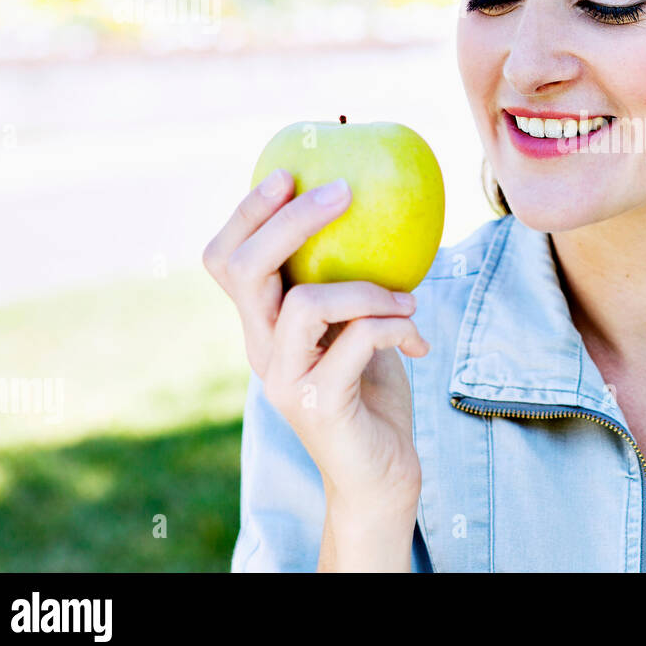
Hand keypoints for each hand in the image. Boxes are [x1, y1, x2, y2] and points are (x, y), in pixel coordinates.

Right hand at [203, 168, 428, 514]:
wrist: (381, 474)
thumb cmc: (372, 392)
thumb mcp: (358, 327)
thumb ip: (351, 284)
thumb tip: (381, 212)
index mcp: (262, 325)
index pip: (226, 260)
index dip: (247, 212)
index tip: (288, 171)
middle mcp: (260, 349)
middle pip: (246, 268)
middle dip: (292, 220)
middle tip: (344, 192)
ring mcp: (284, 379)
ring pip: (304, 304)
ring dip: (367, 288)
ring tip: (407, 299)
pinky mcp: (320, 404)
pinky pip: (357, 340)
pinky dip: (395, 325)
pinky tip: (419, 337)